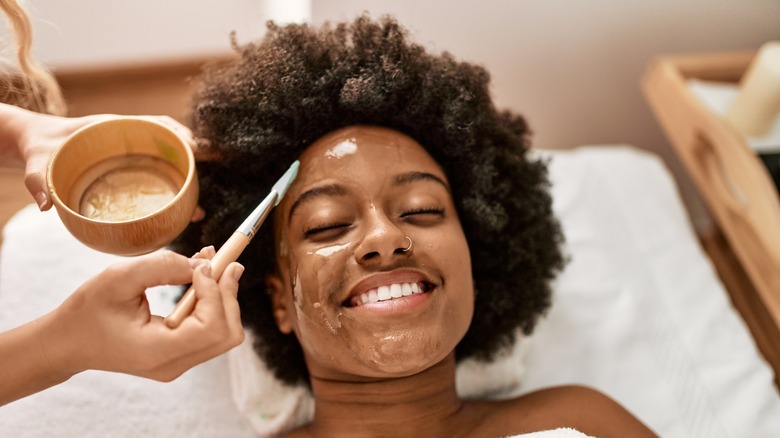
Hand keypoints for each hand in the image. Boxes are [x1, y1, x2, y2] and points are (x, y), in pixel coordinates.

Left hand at [1, 105, 201, 218]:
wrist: (35, 147)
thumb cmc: (38, 148)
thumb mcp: (36, 160)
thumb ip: (37, 178)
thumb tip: (43, 204)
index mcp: (113, 129)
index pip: (155, 124)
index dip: (177, 133)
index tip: (192, 147)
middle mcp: (127, 141)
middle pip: (168, 146)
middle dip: (190, 162)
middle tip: (200, 187)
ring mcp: (129, 157)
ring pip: (165, 165)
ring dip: (182, 183)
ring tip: (194, 208)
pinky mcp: (127, 172)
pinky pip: (154, 178)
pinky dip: (168, 192)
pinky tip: (175, 212)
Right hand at [42, 248, 243, 380]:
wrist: (68, 343)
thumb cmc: (87, 311)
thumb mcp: (117, 278)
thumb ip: (162, 267)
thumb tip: (202, 265)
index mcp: (157, 352)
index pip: (211, 328)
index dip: (215, 293)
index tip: (202, 265)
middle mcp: (173, 364)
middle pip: (227, 333)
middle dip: (228, 292)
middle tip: (223, 258)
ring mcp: (178, 363)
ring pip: (224, 332)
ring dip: (223, 295)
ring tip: (210, 263)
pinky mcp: (179, 354)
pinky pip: (210, 330)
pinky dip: (212, 302)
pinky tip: (201, 278)